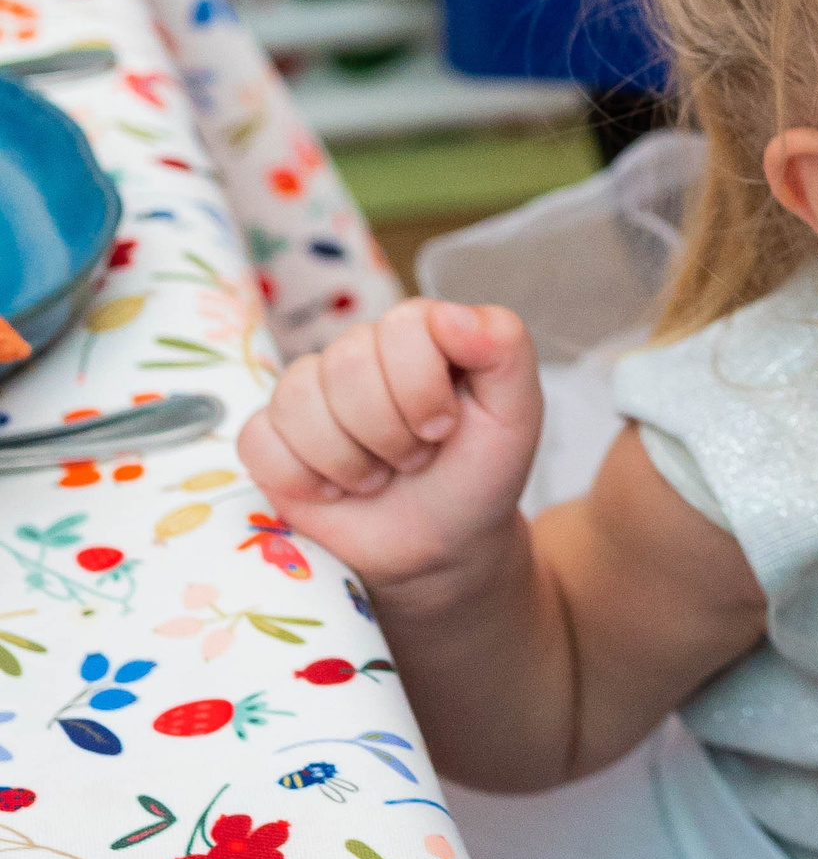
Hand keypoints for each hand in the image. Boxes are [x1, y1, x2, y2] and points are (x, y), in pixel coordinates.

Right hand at [239, 300, 543, 591]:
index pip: (401, 327)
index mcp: (418, 332)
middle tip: (415, 458)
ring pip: (298, 401)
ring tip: (380, 476)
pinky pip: (260, 440)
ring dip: (351, 461)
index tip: (445, 428)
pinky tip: (334, 490)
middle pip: (347, 364)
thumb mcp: (516, 413)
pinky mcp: (270, 437)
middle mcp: (359, 351)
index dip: (422, 389)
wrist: (441, 543)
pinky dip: (303, 479)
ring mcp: (309, 393)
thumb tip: (451, 314)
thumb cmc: (478, 473)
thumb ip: (505, 348)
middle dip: (390, 431)